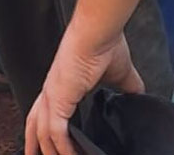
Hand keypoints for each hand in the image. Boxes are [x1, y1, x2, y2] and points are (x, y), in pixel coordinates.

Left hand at [24, 27, 142, 154]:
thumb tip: (139, 96)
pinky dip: (62, 148)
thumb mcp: (120, 73)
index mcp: (61, 84)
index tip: (53, 147)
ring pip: (41, 132)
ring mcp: (52, 94)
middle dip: (34, 146)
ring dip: (48, 152)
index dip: (46, 130)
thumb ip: (127, 88)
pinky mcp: (58, 99)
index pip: (46, 112)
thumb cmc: (105, 43)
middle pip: (34, 125)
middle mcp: (51, 90)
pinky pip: (55, 132)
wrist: (99, 31)